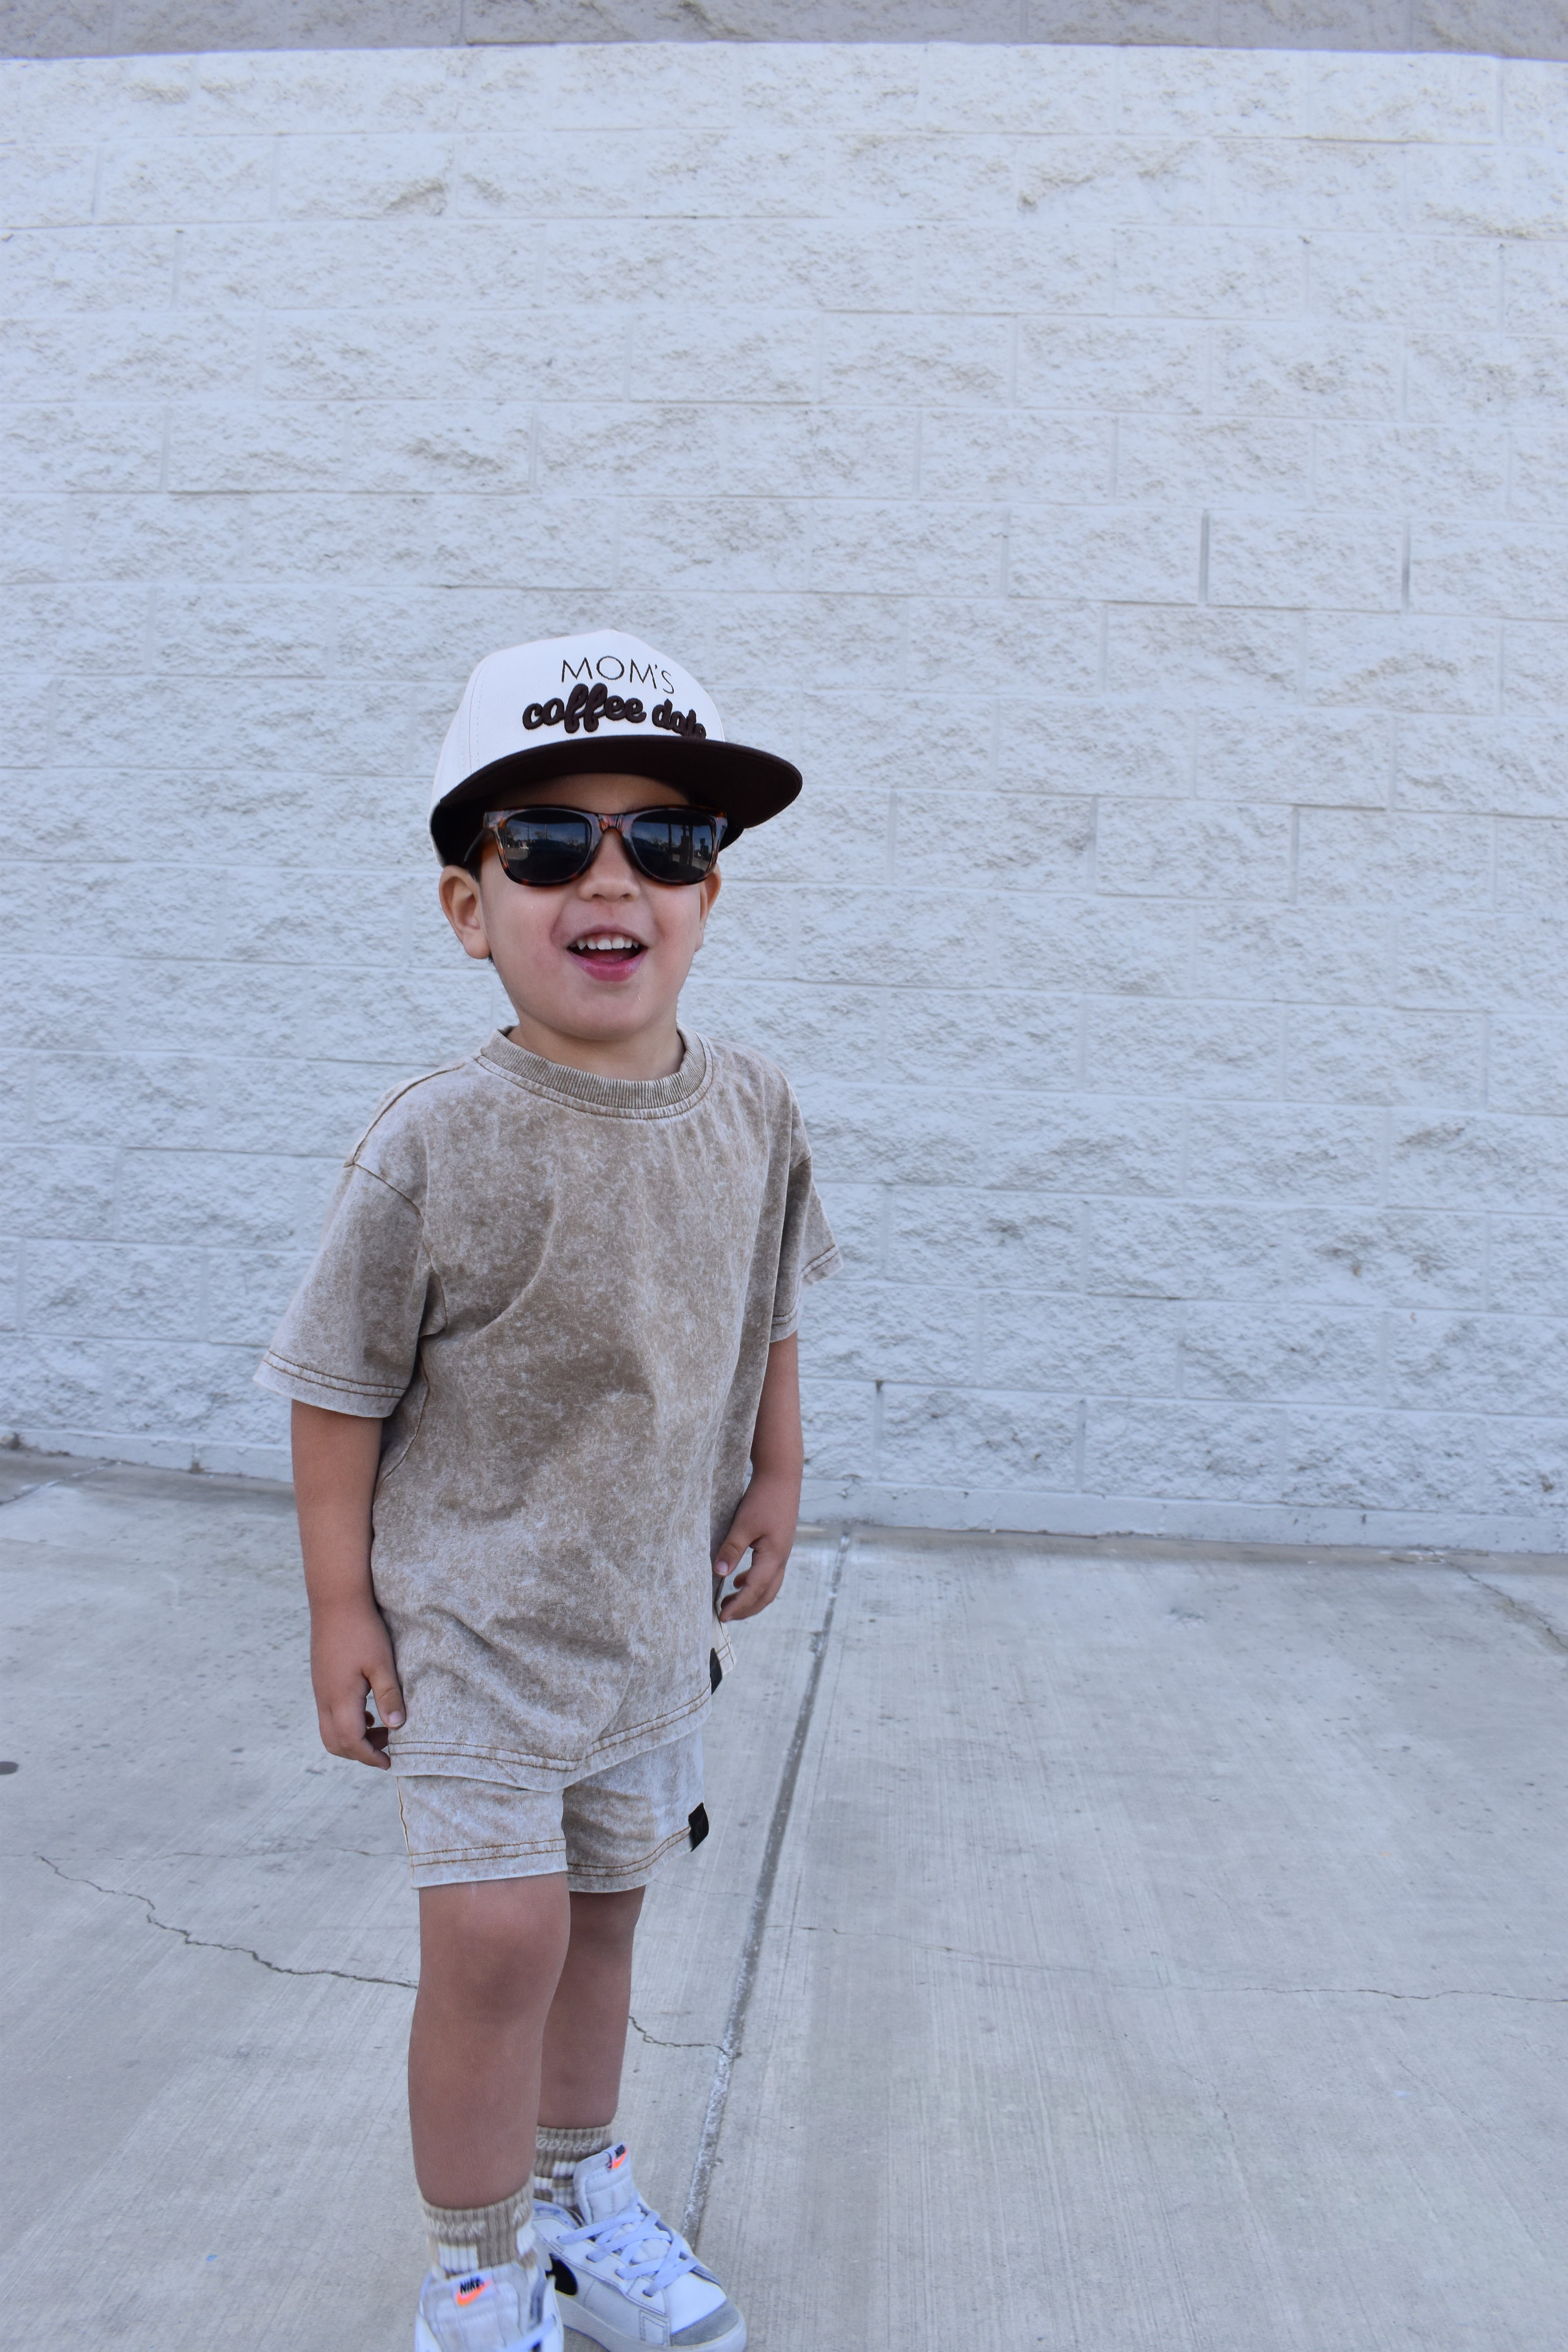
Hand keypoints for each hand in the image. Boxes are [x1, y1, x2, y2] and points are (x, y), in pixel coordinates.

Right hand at [310, 1599, 405, 1768]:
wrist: (336, 1600)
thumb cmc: (362, 1629)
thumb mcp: (382, 1663)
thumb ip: (389, 1696)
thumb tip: (397, 1727)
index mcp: (339, 1697)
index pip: (350, 1742)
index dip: (370, 1756)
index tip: (390, 1762)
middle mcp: (324, 1698)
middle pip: (334, 1742)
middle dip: (359, 1753)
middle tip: (386, 1748)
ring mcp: (319, 1689)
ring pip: (328, 1729)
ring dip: (352, 1737)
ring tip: (381, 1729)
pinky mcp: (321, 1680)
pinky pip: (328, 1713)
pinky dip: (346, 1722)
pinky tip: (368, 1710)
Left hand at [713, 1469, 798, 1622]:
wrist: (782, 1477)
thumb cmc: (763, 1498)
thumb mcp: (743, 1524)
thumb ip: (731, 1549)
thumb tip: (718, 1574)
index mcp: (773, 1556)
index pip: (755, 1590)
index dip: (739, 1606)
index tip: (722, 1616)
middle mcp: (781, 1558)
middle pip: (766, 1594)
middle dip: (746, 1608)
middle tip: (724, 1615)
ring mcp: (782, 1552)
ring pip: (769, 1586)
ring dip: (751, 1597)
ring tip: (729, 1602)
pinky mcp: (778, 1545)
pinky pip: (769, 1573)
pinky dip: (754, 1582)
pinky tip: (739, 1580)